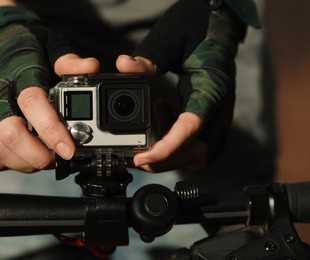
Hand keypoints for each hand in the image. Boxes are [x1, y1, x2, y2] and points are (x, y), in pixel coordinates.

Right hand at [0, 54, 98, 171]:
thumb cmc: (24, 51)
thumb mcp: (51, 48)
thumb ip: (69, 61)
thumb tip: (90, 68)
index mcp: (18, 74)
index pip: (32, 103)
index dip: (52, 130)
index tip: (69, 149)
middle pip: (11, 134)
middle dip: (39, 155)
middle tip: (57, 157)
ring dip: (24, 162)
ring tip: (41, 157)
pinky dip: (4, 164)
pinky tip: (19, 155)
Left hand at [115, 0, 245, 171]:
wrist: (220, 25)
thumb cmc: (198, 29)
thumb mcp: (169, 41)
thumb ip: (148, 59)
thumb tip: (124, 66)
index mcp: (212, 90)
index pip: (191, 129)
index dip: (166, 148)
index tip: (141, 157)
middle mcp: (220, 110)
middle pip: (196, 153)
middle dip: (165, 159)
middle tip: (136, 156)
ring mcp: (220, 117)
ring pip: (198, 154)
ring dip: (171, 155)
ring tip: (147, 139)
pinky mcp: (214, 119)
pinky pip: (198, 145)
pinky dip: (177, 144)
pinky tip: (161, 119)